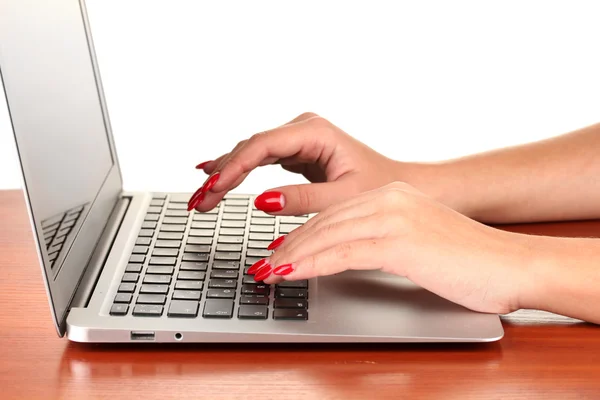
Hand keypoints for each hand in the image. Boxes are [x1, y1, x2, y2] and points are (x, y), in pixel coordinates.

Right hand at [188, 112, 411, 213]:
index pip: (263, 146)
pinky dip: (238, 173)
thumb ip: (302, 199)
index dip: (233, 168)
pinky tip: (217, 178)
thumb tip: (262, 201)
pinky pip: (259, 160)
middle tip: (198, 201)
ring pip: (251, 153)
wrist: (393, 184)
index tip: (213, 188)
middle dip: (221, 175)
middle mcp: (303, 130)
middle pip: (250, 148)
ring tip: (201, 196)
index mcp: (315, 133)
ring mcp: (297, 139)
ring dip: (225, 175)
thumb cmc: (377, 187)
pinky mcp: (295, 152)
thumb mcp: (342, 198)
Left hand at [253, 182, 534, 314]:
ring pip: (328, 235)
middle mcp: (390, 199)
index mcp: (392, 197)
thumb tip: (344, 256)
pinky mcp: (400, 240)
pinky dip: (312, 264)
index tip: (279, 252)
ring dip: (292, 256)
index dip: (301, 235)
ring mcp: (395, 217)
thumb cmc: (468, 262)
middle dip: (289, 246)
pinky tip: (292, 273)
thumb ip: (380, 243)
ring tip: (268, 273)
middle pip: (324, 222)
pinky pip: (343, 252)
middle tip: (262, 265)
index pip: (334, 215)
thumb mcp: (416, 244)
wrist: (511, 265)